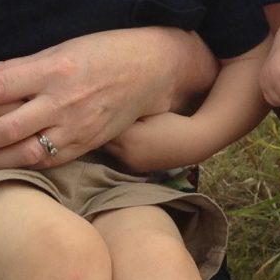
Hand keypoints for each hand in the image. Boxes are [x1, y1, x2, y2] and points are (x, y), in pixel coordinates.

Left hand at [0, 25, 212, 170]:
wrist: (154, 69)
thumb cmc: (104, 50)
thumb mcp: (59, 48)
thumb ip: (14, 66)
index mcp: (53, 69)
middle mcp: (63, 99)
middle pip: (7, 125)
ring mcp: (78, 125)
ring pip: (27, 150)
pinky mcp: (90, 142)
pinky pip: (53, 159)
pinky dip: (26, 165)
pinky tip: (6, 167)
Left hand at [99, 112, 226, 173]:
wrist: (192, 143)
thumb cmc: (171, 123)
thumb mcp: (148, 113)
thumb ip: (126, 112)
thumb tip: (108, 110)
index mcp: (127, 139)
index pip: (100, 129)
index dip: (93, 120)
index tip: (87, 110)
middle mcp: (125, 155)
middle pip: (101, 143)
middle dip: (96, 131)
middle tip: (89, 119)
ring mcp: (130, 165)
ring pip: (108, 152)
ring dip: (106, 141)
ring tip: (102, 128)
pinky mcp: (137, 169)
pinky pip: (118, 158)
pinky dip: (116, 149)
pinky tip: (120, 140)